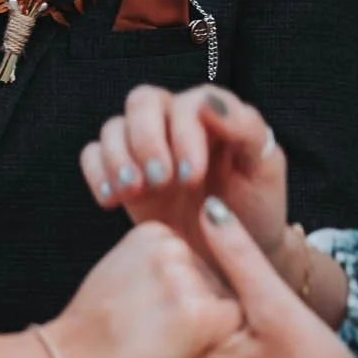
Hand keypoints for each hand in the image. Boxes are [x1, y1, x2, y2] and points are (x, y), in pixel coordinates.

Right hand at [43, 221, 242, 357]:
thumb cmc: (90, 331)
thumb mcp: (118, 271)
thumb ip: (153, 263)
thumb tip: (186, 272)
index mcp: (153, 231)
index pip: (192, 261)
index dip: (174, 296)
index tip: (142, 309)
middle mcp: (173, 246)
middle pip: (211, 280)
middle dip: (193, 308)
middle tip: (149, 329)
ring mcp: (187, 278)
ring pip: (223, 303)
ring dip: (202, 328)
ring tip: (157, 339)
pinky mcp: (201, 312)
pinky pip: (230, 326)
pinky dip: (210, 344)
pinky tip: (174, 350)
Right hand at [79, 85, 296, 283]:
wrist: (233, 255)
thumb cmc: (256, 208)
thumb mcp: (266, 170)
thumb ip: (247, 129)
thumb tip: (210, 102)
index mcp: (212, 114)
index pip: (188, 102)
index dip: (185, 134)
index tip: (192, 176)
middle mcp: (174, 123)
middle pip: (143, 101)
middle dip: (146, 140)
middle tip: (160, 180)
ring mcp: (145, 147)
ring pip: (113, 126)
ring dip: (118, 156)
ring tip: (134, 191)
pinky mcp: (123, 173)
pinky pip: (92, 155)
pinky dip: (97, 173)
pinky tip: (112, 200)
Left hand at [145, 199, 357, 357]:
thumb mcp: (278, 305)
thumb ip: (239, 255)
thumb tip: (208, 207)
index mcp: (190, 353)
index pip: (162, 294)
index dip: (183, 270)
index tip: (211, 265)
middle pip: (157, 325)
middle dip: (176, 302)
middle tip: (219, 292)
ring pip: (159, 355)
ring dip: (174, 333)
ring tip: (213, 317)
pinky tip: (206, 350)